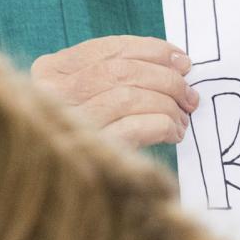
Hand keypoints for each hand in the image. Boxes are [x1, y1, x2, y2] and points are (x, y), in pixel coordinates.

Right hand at [30, 36, 198, 148]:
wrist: (61, 190)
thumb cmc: (76, 137)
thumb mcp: (83, 97)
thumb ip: (115, 75)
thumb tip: (177, 65)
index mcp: (50, 71)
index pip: (110, 49)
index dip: (152, 51)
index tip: (181, 61)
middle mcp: (52, 93)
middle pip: (123, 72)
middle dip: (166, 79)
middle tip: (189, 95)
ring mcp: (68, 123)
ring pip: (129, 97)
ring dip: (166, 105)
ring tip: (182, 117)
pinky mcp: (88, 152)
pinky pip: (133, 129)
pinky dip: (161, 126)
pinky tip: (172, 133)